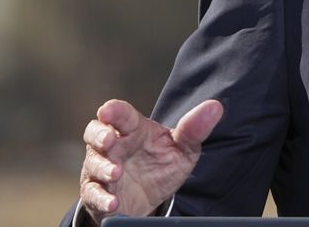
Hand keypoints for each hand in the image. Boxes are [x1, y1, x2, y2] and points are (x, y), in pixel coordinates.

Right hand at [79, 98, 223, 225]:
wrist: (150, 199)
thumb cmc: (161, 164)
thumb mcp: (183, 149)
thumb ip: (194, 130)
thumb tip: (215, 106)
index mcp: (134, 129)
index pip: (121, 115)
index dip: (114, 110)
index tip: (109, 110)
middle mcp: (114, 146)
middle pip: (95, 133)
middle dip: (99, 134)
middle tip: (109, 140)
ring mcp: (102, 169)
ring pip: (93, 164)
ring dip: (102, 167)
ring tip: (116, 173)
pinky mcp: (98, 193)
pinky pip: (93, 194)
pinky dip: (101, 198)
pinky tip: (113, 202)